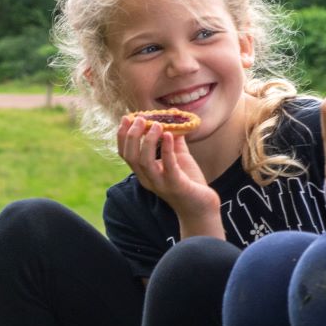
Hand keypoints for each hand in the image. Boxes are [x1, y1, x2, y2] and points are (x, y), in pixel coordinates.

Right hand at [116, 114, 222, 239]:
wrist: (202, 208)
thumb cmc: (189, 183)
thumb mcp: (179, 157)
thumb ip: (174, 140)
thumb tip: (174, 118)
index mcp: (144, 173)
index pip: (125, 154)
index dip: (123, 136)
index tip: (127, 117)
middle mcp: (148, 179)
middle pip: (130, 157)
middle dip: (131, 135)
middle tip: (139, 118)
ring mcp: (160, 184)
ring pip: (144, 162)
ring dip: (147, 141)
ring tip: (156, 124)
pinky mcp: (175, 186)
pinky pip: (168, 166)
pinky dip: (166, 149)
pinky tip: (169, 135)